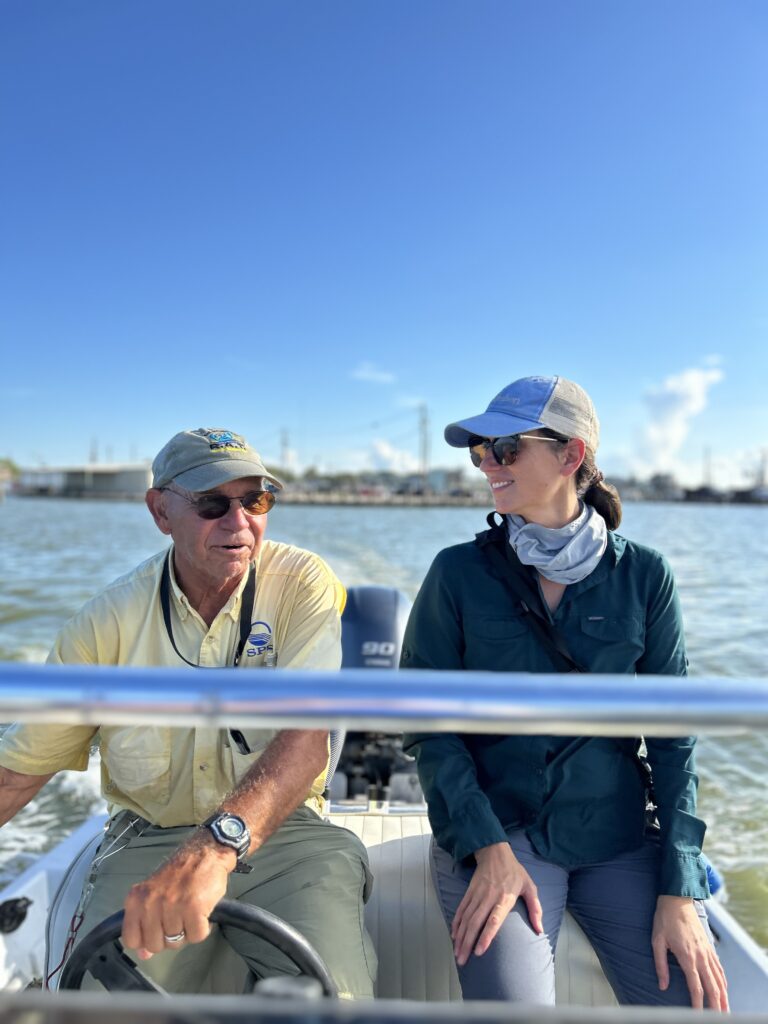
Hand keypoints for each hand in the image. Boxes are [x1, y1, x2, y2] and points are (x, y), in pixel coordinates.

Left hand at [121, 839, 234, 959]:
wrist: (204, 853)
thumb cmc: (178, 875)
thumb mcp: (153, 896)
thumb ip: (144, 924)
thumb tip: (143, 955)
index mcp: (136, 900)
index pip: (131, 939)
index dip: (146, 940)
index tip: (158, 930)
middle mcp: (150, 903)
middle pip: (155, 945)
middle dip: (168, 938)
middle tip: (177, 920)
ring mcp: (172, 905)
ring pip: (176, 943)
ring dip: (186, 932)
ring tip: (190, 913)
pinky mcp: (194, 908)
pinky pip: (196, 936)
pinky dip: (202, 929)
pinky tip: (202, 914)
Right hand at [451, 842, 542, 965]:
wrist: (494, 852)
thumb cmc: (514, 871)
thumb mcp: (529, 886)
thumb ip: (535, 908)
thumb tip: (540, 930)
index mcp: (504, 898)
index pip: (494, 920)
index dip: (486, 936)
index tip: (479, 951)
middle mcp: (488, 897)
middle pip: (475, 922)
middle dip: (467, 943)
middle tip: (462, 960)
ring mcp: (477, 894)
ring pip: (466, 918)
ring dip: (460, 936)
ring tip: (457, 953)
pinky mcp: (469, 891)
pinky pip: (461, 909)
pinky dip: (456, 923)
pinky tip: (454, 935)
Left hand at [652, 895, 728, 1009]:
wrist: (676, 899)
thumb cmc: (664, 919)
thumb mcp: (657, 941)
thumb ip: (660, 965)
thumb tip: (662, 985)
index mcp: (687, 956)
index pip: (696, 987)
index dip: (697, 1004)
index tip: (697, 1015)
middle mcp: (701, 956)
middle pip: (712, 986)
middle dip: (716, 1005)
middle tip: (718, 1018)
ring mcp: (707, 951)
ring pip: (719, 979)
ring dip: (723, 996)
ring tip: (725, 1009)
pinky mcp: (709, 946)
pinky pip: (719, 967)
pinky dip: (723, 981)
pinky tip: (723, 988)